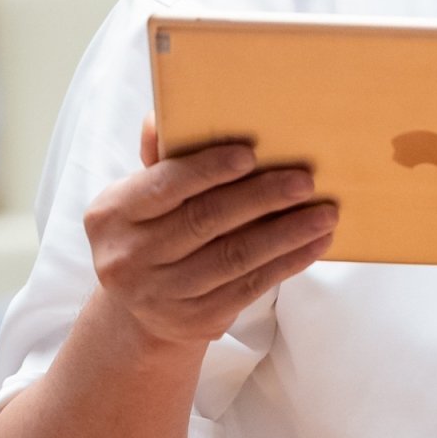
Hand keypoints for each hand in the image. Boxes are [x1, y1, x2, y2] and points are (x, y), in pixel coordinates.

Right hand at [83, 116, 336, 346]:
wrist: (140, 311)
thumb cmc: (152, 232)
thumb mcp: (140, 198)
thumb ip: (158, 160)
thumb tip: (160, 117)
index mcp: (111, 215)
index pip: (163, 186)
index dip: (207, 169)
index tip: (250, 154)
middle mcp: (128, 258)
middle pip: (205, 221)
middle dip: (261, 198)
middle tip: (305, 181)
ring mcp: (161, 294)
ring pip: (234, 257)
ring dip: (287, 233)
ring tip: (325, 213)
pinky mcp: (194, 320)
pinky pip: (250, 287)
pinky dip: (288, 263)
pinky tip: (315, 243)